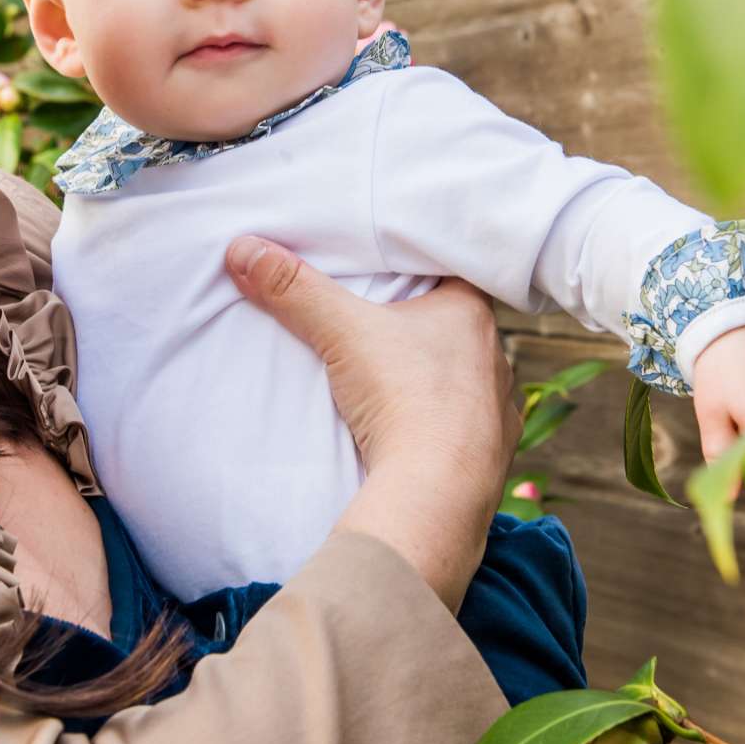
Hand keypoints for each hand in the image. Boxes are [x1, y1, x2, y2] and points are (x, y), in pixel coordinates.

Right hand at [225, 237, 514, 604]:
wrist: (436, 493)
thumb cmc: (403, 398)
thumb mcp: (340, 331)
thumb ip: (294, 289)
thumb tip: (244, 250)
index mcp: (472, 313)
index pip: (452, 273)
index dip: (421, 271)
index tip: (392, 272)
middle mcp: (496, 356)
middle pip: (455, 328)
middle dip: (420, 327)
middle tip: (381, 324)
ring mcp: (500, 408)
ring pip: (464, 380)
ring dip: (436, 379)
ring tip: (397, 381)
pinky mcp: (494, 455)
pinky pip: (468, 428)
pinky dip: (445, 426)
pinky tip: (417, 431)